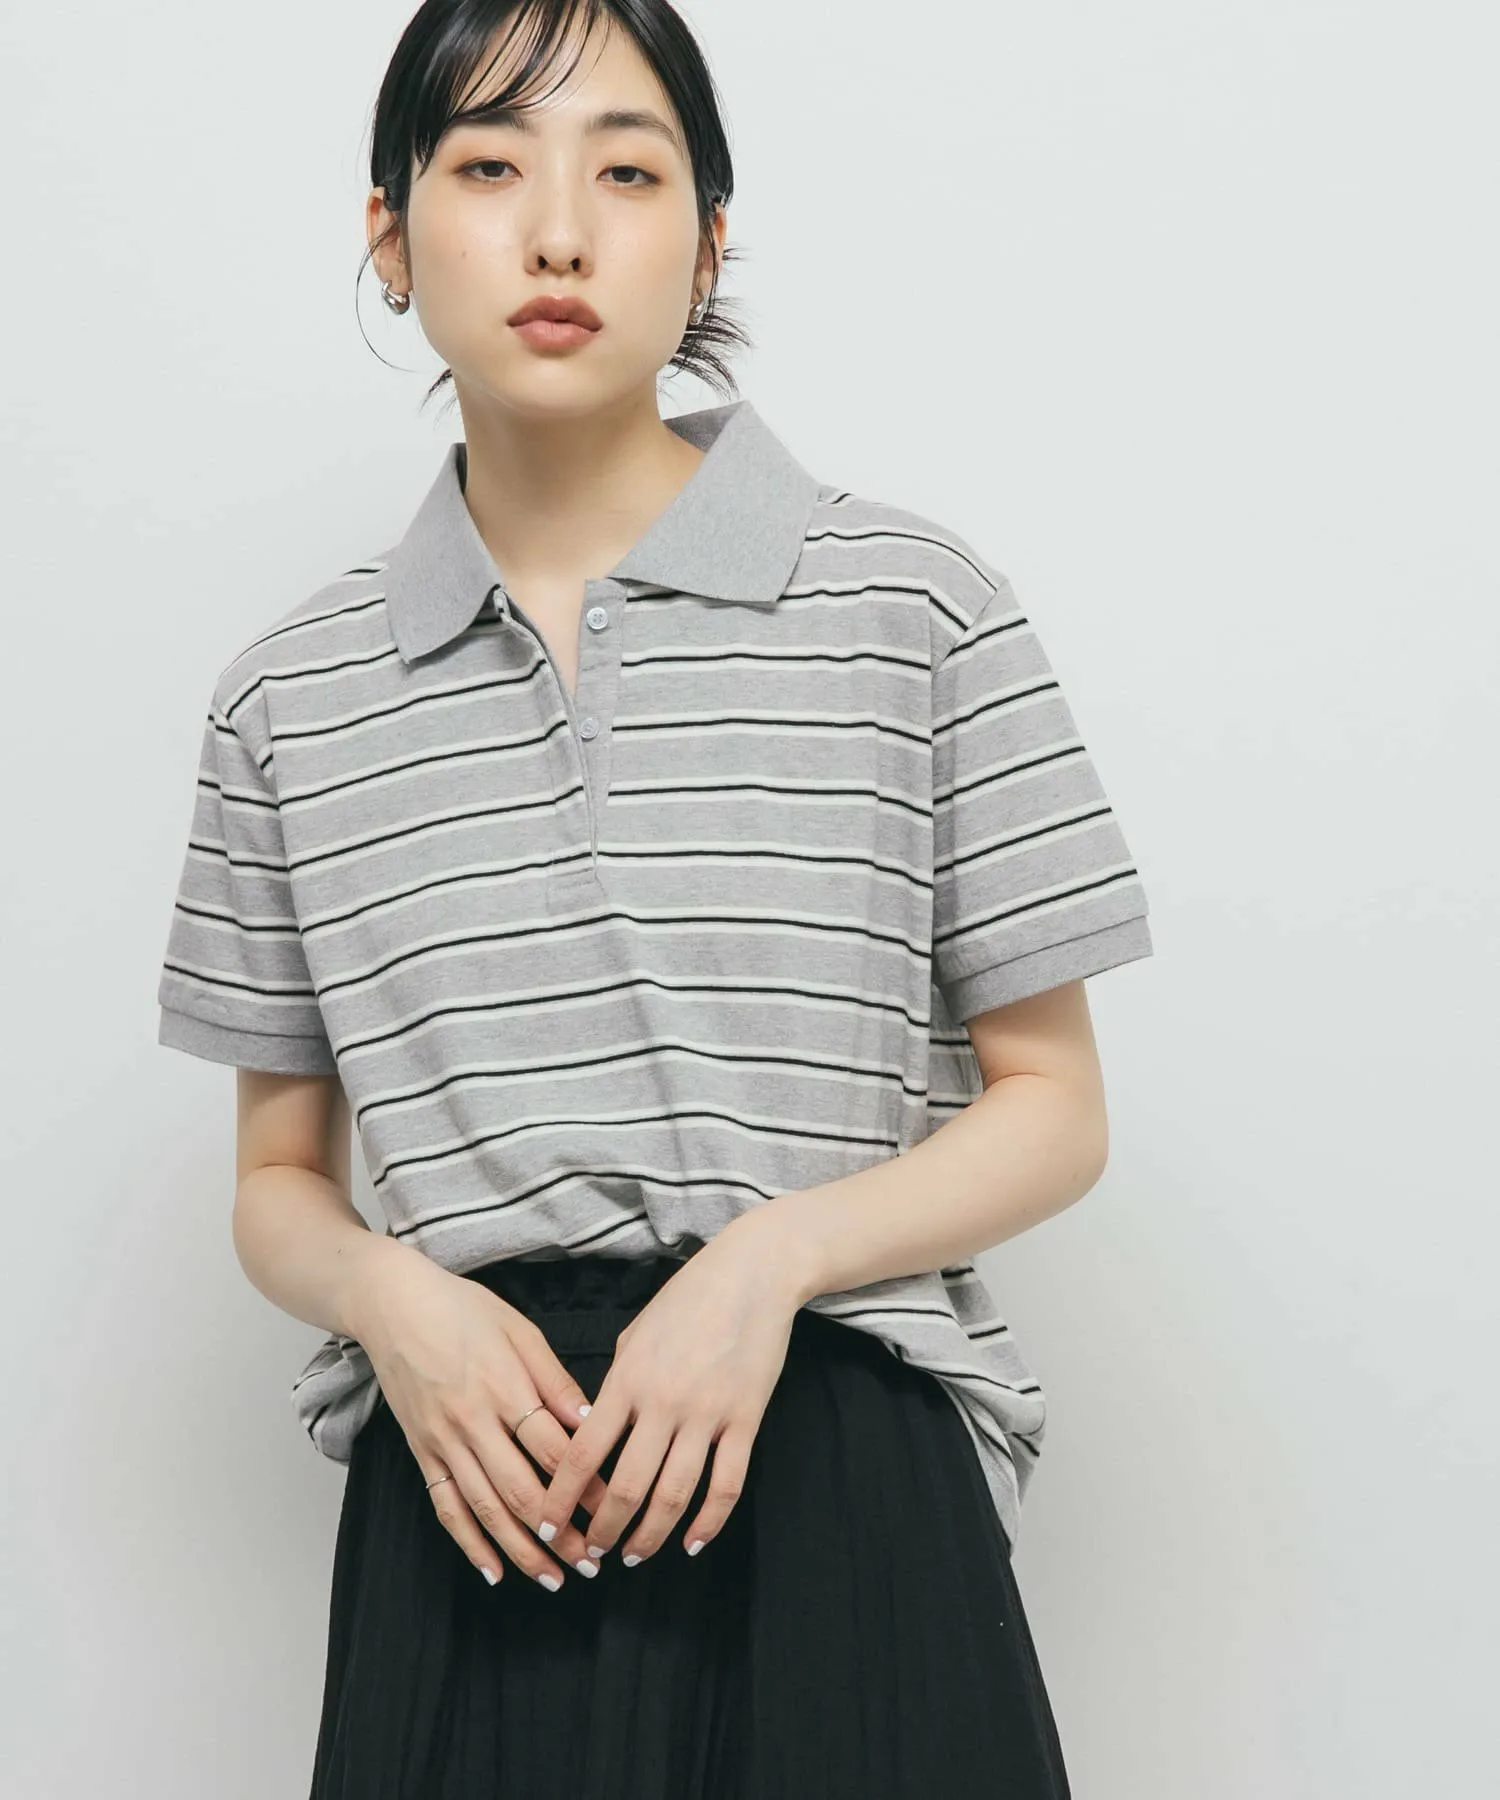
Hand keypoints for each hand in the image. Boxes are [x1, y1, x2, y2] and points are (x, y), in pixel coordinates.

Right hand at [346, 1239, 610, 1590]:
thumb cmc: (463, 1309)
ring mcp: (443, 1442)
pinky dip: (468, 1543)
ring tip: (553, 1579)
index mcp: (506, 1387)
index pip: (554, 1451)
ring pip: (485, 1510)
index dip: (585, 1486)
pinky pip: (446, 1507)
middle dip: (560, 1534)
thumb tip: (591, 1420)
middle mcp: (473, 1422)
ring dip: (521, 1551)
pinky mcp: (421, 1452)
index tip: (614, 1509)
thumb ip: (555, 1380)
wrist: (393, 1305)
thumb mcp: (520, 1331)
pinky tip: (492, 1571)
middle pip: (523, 1491)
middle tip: (593, 1563)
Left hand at [534, 1216, 810, 1563]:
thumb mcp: (635, 1334)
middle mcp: (663, 1402)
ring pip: (673, 1495)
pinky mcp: (745, 1420)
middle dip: (603, 1530)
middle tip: (591, 1555)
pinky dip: (708, 1523)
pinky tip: (692, 1542)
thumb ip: (615, 1382)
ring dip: (650, 1535)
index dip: (560, 1498)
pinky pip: (725, 1485)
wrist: (752, 1274)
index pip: (583, 1452)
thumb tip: (595, 1425)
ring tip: (635, 1555)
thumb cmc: (688, 1298)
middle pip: (626, 1486)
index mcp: (628, 1378)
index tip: (545, 1526)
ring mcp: (707, 1414)